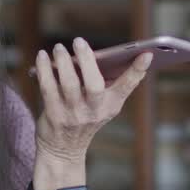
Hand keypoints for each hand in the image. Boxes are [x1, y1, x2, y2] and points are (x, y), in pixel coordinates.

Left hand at [32, 37, 151, 171]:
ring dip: (63, 62)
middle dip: (87, 61)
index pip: (127, 86)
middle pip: (94, 85)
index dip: (137, 71)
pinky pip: (48, 88)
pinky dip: (44, 70)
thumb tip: (114, 54)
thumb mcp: (103, 105)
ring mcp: (73, 115)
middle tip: (79, 41)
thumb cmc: (85, 116)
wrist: (63, 148)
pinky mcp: (54, 115)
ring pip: (69, 85)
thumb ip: (110, 83)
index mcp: (110, 105)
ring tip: (59, 47)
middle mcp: (94, 111)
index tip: (147, 54)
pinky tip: (42, 56)